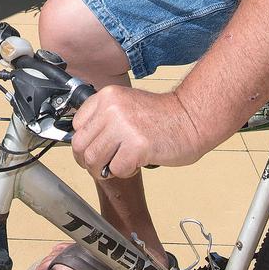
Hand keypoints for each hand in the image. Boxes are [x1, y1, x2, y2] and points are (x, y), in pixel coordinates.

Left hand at [71, 84, 205, 180]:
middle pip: (80, 145)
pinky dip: (124, 173)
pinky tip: (136, 164)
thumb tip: (85, 142)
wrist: (191, 119)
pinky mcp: (136, 146)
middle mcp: (112, 109)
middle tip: (103, 166)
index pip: (76, 125)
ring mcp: (123, 127)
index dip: (84, 143)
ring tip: (120, 165)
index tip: (93, 150)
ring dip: (104, 170)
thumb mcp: (127, 105)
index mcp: (107, 96)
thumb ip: (105, 118)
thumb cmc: (162, 116)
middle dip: (89, 162)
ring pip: (93, 160)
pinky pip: (116, 170)